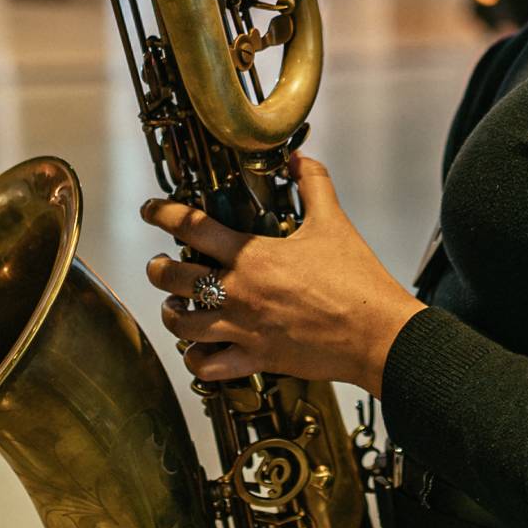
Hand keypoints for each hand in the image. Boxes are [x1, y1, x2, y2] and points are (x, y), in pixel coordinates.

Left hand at [141, 156, 424, 394]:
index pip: (192, 226)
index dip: (163, 214)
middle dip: (158, 269)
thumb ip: (313, 185)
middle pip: (173, 278)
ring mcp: (243, 329)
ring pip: (182, 324)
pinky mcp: (255, 359)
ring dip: (172, 312)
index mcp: (252, 255)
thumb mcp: (333, 222)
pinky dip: (196, 358)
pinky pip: (208, 367)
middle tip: (159, 264)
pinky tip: (198, 349)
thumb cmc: (356, 280)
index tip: (151, 210)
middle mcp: (238, 292)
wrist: (376, 333)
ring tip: (175, 305)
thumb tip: (299, 160)